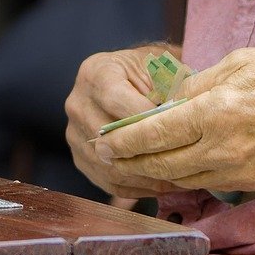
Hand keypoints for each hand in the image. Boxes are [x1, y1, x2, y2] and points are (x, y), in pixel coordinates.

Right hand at [64, 46, 176, 198]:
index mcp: (96, 72)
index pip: (117, 100)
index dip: (146, 117)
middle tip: (180, 163)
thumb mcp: (161, 67)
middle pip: (109, 138)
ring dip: (143, 176)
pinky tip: (160, 185)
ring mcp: (75, 132)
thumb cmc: (151, 71)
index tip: (174, 129)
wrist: (130, 79)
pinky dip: (134, 187)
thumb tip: (180, 119)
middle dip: (146, 152)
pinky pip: (106, 181)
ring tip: (175, 179)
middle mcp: (78, 102)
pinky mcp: (80, 156)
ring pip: (108, 165)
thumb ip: (167, 89)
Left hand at [98, 45, 254, 194]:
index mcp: (218, 111)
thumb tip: (170, 101)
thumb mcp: (244, 61)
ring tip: (132, 166)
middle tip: (106, 158)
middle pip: (162, 166)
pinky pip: (210, 183)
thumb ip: (201, 84)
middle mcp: (225, 148)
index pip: (155, 133)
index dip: (124, 140)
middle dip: (130, 163)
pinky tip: (175, 168)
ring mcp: (242, 171)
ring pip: (183, 180)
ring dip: (156, 174)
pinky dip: (186, 178)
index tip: (103, 140)